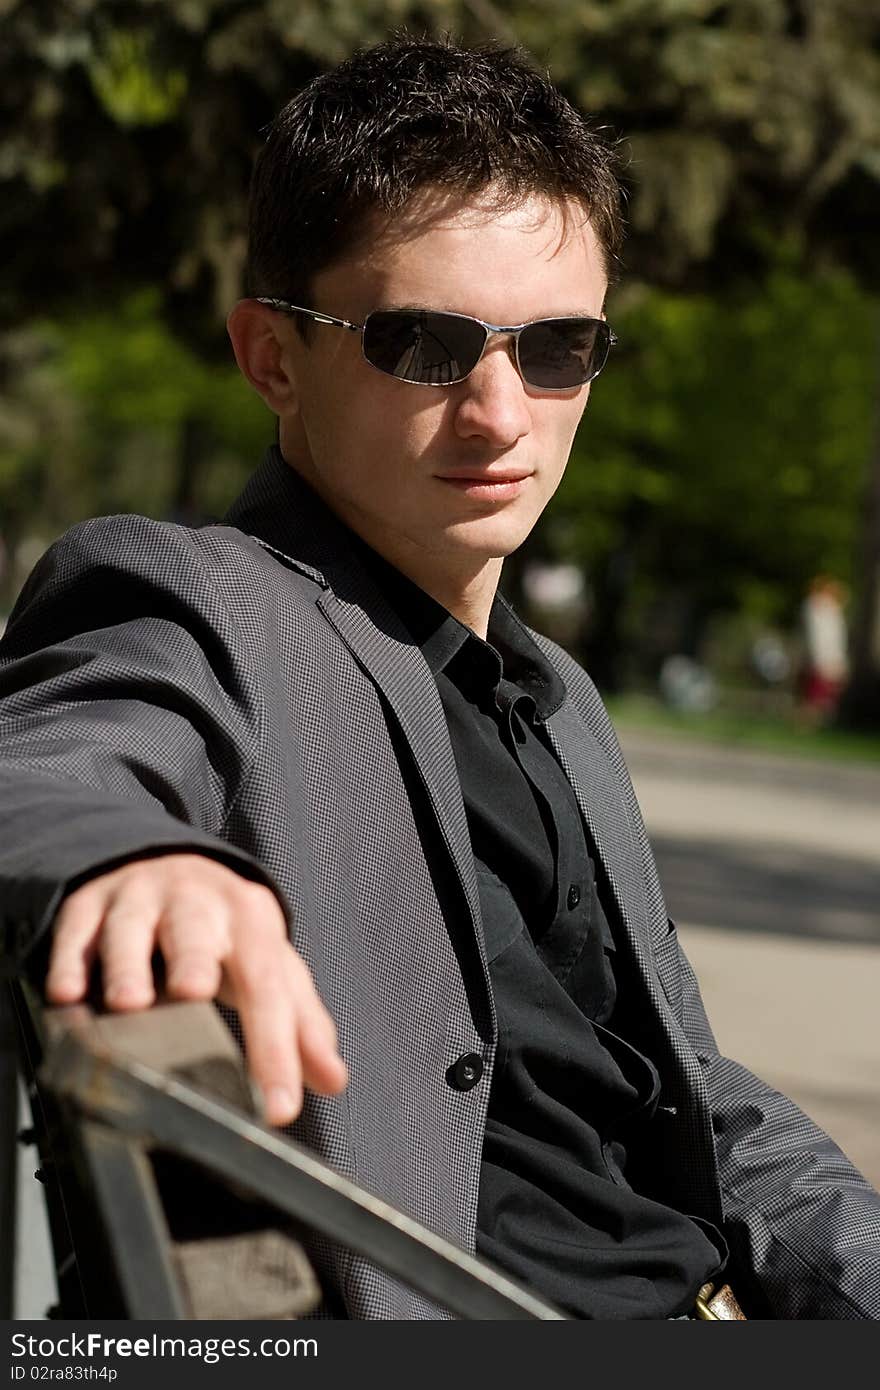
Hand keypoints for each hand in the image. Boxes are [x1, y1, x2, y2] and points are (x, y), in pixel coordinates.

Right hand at [45, 853, 347, 1125]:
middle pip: (196, 933)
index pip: (268, 986)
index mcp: (250, 923)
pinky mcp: (90, 903)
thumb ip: (301, 1022)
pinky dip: (70, 961)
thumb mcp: (268, 965)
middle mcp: (197, 904)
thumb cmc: (224, 930)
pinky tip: (67, 993)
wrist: (169, 863)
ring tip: (127, 1002)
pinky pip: (77, 930)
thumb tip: (333, 1079)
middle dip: (193, 961)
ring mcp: (139, 900)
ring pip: (131, 928)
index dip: (275, 1048)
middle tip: (193, 994)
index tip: (278, 1107)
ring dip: (128, 964)